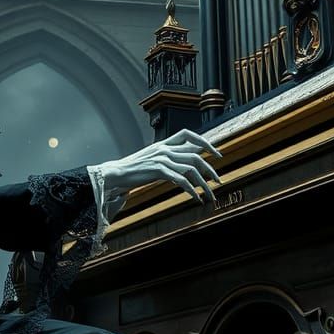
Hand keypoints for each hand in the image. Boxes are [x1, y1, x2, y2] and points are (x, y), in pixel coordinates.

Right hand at [95, 128, 222, 204]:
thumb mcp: (152, 157)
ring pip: (191, 169)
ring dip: (204, 183)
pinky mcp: (158, 171)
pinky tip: (195, 198)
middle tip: (218, 181)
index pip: (189, 135)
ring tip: (209, 195)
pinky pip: (182, 180)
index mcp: (164, 143)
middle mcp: (165, 149)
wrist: (116, 173)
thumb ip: (168, 156)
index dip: (205, 142)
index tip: (216, 153)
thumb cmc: (133, 168)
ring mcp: (162, 159)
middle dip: (210, 169)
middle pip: (195, 155)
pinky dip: (192, 190)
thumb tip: (185, 160)